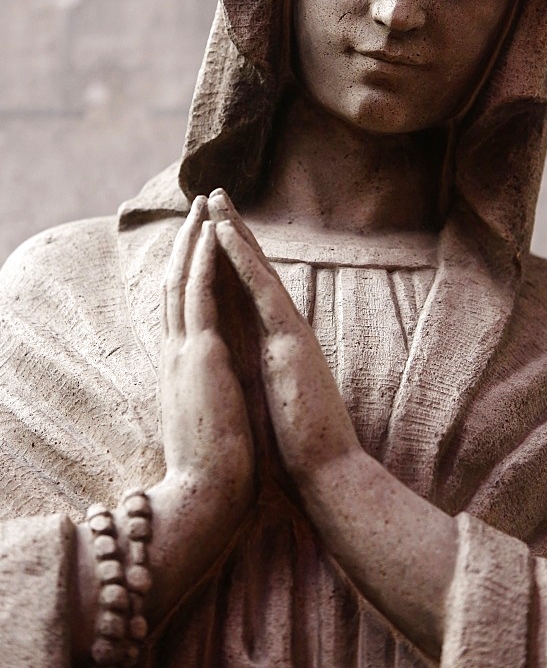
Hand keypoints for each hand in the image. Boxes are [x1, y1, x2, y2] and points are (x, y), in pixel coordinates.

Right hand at [72, 198, 255, 662]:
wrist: (207, 497)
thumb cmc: (216, 464)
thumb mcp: (210, 415)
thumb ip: (207, 389)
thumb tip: (215, 379)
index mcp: (185, 366)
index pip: (184, 306)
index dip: (190, 268)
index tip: (199, 239)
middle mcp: (179, 352)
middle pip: (177, 282)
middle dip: (189, 241)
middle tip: (197, 205)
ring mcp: (186, 351)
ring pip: (184, 279)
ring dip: (195, 238)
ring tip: (204, 203)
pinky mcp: (201, 354)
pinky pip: (200, 293)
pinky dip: (206, 260)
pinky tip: (213, 233)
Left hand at [209, 189, 357, 482]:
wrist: (328, 474)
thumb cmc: (298, 447)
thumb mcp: (269, 398)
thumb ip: (260, 371)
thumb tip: (243, 361)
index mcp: (273, 343)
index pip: (247, 290)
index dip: (230, 257)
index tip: (210, 228)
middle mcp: (283, 329)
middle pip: (252, 269)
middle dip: (231, 230)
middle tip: (213, 194)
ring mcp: (288, 331)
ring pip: (257, 268)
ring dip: (234, 230)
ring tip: (214, 198)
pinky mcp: (289, 340)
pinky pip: (261, 289)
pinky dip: (242, 258)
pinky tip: (224, 232)